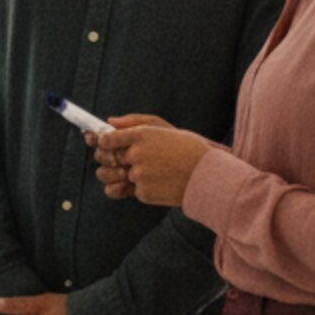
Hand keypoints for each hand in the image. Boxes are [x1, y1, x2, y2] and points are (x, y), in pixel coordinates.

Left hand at [92, 114, 212, 207]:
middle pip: (106, 158)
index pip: (106, 139)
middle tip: (122, 160)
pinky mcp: (143, 193)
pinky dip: (142, 188)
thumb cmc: (188, 148)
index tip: (109, 145)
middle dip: (110, 159)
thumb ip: (134, 122)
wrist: (210, 176)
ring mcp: (138, 175)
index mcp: (140, 135)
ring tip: (141, 174)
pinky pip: (131, 191)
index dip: (105, 143)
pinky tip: (158, 183)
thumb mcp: (163, 129)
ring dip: (121, 176)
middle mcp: (136, 154)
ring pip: (114, 177)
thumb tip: (109, 122)